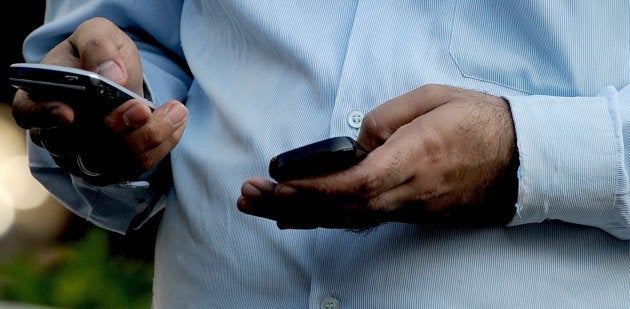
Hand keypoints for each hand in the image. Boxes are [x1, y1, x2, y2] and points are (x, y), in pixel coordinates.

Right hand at [11, 17, 187, 184]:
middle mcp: (57, 134)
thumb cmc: (101, 55)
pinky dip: (162, 145)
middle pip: (78, 144)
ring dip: (148, 137)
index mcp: (42, 97)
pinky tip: (176, 121)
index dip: (45, 116)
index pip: (29, 113)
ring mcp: (83, 156)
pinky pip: (137, 166)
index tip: (70, 113)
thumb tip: (111, 74)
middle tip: (141, 106)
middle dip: (115, 126)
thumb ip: (98, 46)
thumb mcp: (98, 35)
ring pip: (113, 160)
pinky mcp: (112, 169)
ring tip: (175, 111)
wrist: (122, 75)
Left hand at [238, 84, 518, 228]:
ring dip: (297, 213)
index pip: (353, 184)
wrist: (521, 159)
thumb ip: (386, 120)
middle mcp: (405, 193)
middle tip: (247, 195)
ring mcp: (407, 208)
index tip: (276, 182)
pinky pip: (359, 221)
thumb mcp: (433, 100)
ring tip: (257, 206)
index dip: (312, 187)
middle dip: (288, 203)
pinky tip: (295, 220)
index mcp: (412, 161)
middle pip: (338, 207)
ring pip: (344, 218)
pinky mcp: (408, 213)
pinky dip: (323, 220)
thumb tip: (356, 142)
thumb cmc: (479, 123)